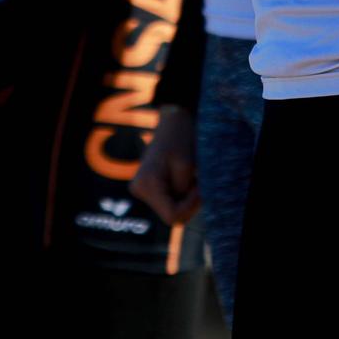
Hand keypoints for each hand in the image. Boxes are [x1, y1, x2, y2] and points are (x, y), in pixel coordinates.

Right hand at [128, 105, 199, 225]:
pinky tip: (185, 180)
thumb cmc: (180, 139)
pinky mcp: (148, 188)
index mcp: (147, 184)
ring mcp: (142, 189)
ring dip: (185, 199)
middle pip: (171, 216)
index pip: (172, 216)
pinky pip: (168, 202)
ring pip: (170, 210)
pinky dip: (181, 195)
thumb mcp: (186, 167)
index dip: (190, 208)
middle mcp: (139, 189)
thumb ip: (184, 193)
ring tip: (191, 179)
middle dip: (188, 204)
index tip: (199, 190)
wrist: (172, 121)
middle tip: (197, 183)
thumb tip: (184, 212)